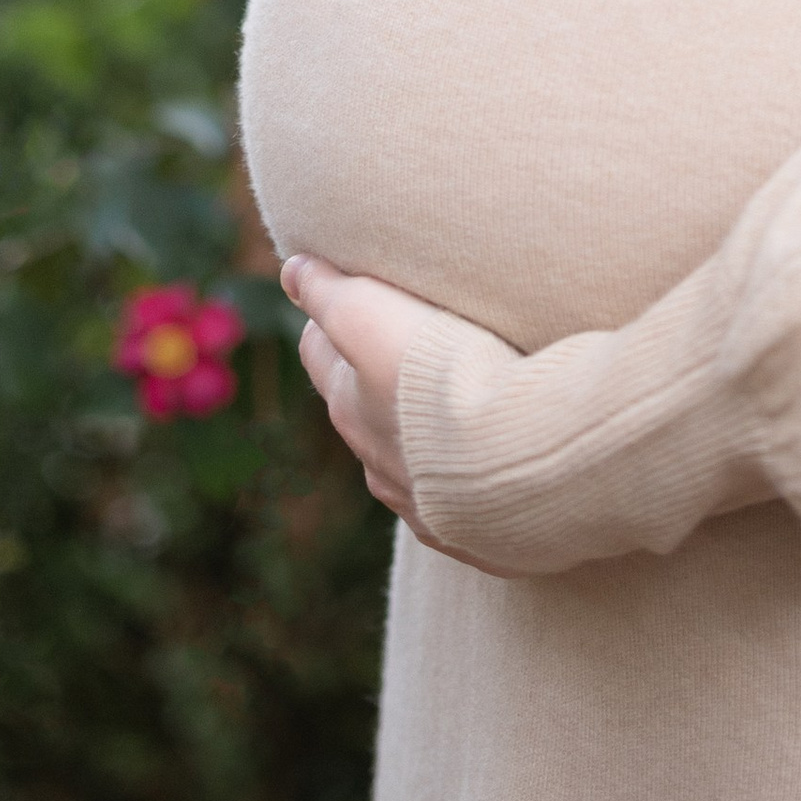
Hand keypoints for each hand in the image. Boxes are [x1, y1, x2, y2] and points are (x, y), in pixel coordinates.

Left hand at [282, 256, 515, 570]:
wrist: (508, 460)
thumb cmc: (437, 377)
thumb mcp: (369, 315)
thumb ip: (330, 292)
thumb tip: (292, 269)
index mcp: (350, 404)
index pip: (320, 351)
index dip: (329, 316)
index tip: (348, 291)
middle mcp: (374, 458)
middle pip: (358, 406)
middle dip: (370, 374)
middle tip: (402, 339)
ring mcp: (421, 500)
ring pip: (403, 457)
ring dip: (417, 430)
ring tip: (453, 401)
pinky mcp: (467, 531)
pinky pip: (453, 498)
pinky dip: (459, 474)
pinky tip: (484, 461)